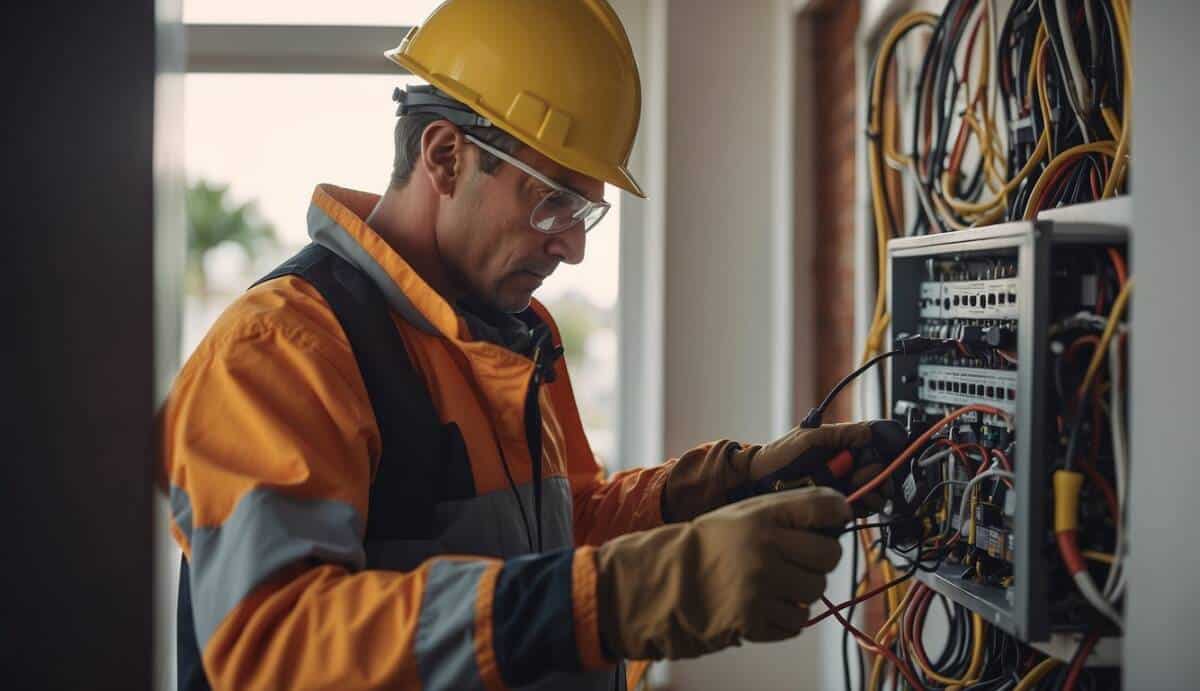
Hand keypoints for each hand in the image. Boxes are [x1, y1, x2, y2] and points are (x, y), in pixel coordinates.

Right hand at [595, 487, 849, 660]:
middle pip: (830, 555)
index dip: (837, 511)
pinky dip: (787, 617)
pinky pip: (798, 622)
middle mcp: (766, 548)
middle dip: (820, 559)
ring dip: (802, 590)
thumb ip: (785, 512)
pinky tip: (766, 605)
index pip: (825, 506)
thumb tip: (837, 516)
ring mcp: (762, 586)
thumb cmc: (709, 545)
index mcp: (763, 516)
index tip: (835, 518)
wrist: (667, 583)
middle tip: (800, 559)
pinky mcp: (757, 619)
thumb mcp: (742, 514)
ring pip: (817, 590)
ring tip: (776, 584)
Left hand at [743, 420, 906, 515]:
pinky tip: (859, 502)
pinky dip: (865, 505)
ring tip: (861, 490)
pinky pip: (860, 508)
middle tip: (864, 476)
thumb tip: (871, 432)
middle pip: (879, 473)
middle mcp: (846, 467)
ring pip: (874, 492)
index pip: (875, 450)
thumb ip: (842, 433)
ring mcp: (842, 487)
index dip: (882, 455)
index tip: (879, 459)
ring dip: (874, 491)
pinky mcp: (836, 506)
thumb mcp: (812, 437)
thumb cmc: (780, 455)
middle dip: (877, 475)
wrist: (759, 481)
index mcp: (842, 447)